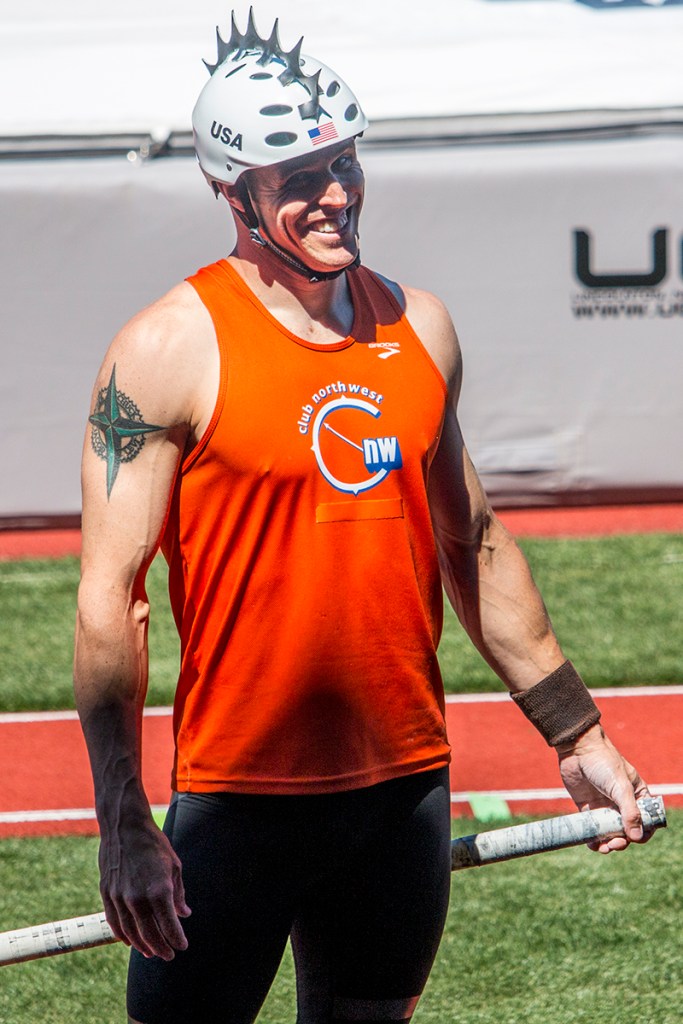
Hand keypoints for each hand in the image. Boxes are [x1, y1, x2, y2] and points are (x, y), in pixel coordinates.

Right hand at [99, 816, 190, 959]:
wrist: (125, 827)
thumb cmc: (154, 844)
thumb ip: (178, 893)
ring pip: (131, 932)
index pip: (169, 925)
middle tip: (169, 955)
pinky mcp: (107, 893)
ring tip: (151, 952)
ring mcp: (119, 897)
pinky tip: (130, 941)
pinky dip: (123, 935)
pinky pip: (114, 922)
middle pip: (150, 934)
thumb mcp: (174, 865)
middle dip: (161, 947)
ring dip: (142, 945)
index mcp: (159, 890)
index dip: (177, 939)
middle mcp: (137, 898)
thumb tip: (184, 913)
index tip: (182, 946)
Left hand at [557, 723, 651, 853]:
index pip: (646, 820)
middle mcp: (622, 803)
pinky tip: (591, 844)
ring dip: (608, 843)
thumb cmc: (604, 763)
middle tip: (614, 845)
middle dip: (622, 841)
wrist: (577, 749)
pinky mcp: (588, 807)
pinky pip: (593, 828)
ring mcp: (605, 806)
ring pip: (610, 832)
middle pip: (627, 830)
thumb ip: (629, 812)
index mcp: (637, 795)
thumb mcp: (621, 787)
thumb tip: (636, 837)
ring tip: (603, 848)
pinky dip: (593, 839)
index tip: (636, 839)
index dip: (643, 832)